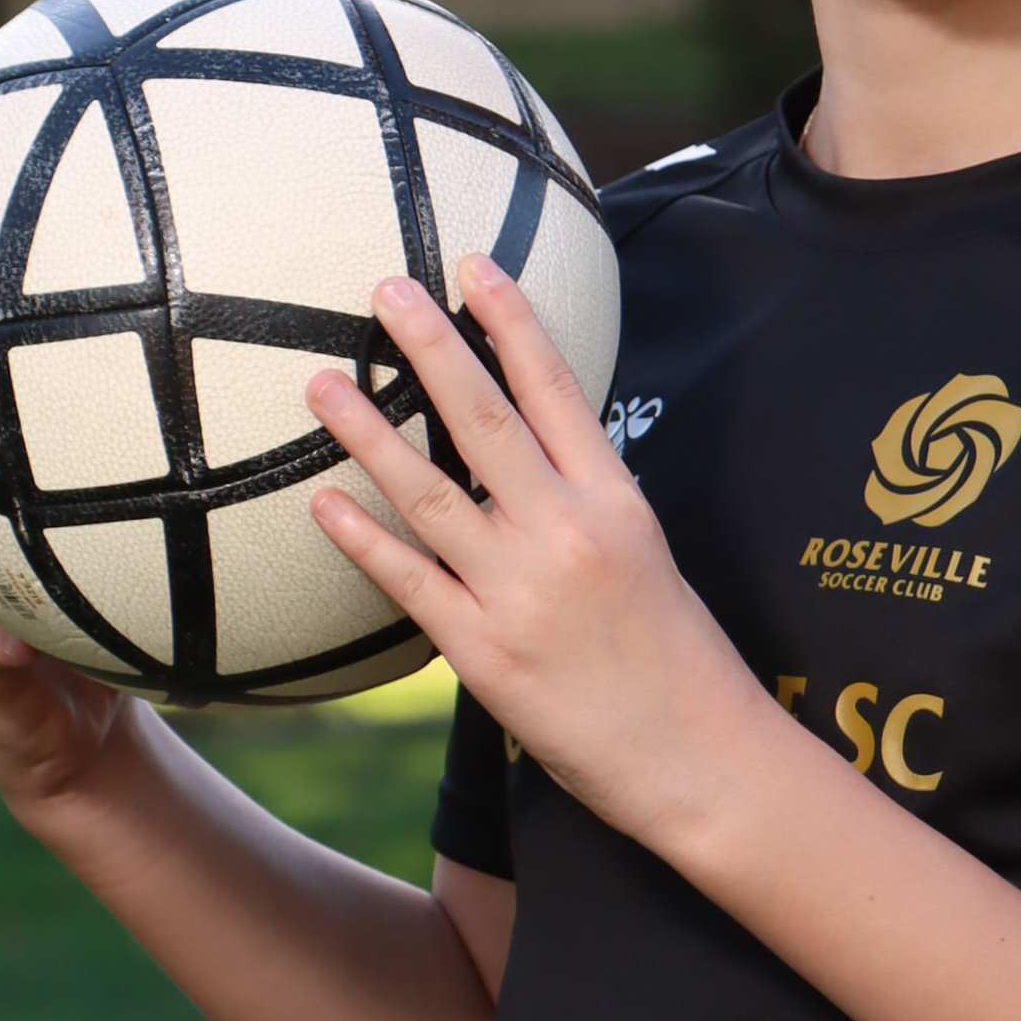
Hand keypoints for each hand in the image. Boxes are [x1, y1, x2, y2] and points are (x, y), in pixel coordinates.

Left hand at [305, 263, 763, 848]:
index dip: (512, 320)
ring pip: (429, 491)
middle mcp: (567, 531)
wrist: (700, 757)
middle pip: (484, 419)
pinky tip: (322, 504)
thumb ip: (585, 501)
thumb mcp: (646, 554)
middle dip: (429, 347)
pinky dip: (363, 540)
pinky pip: (410, 582)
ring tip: (319, 383)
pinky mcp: (484, 653)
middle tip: (382, 290)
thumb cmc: (677, 658)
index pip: (555, 387)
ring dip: (367, 432)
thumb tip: (528, 457)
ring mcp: (521, 591)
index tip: (474, 264)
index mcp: (616, 499)